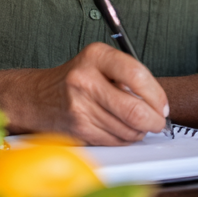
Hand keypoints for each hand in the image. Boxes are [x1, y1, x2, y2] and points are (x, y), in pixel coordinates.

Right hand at [0, 43, 168, 145]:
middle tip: (157, 122)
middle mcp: (85, 79)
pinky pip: (114, 141)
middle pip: (136, 110)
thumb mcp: (99, 63)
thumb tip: (159, 104)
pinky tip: (118, 129)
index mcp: (95, 56)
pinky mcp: (78, 128)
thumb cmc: (74, 79)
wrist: (35, 97)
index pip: (138, 76)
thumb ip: (128, 76)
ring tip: (134, 124)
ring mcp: (80, 106)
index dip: (157, 96)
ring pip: (128, 130)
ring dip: (138, 132)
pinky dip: (123, 139)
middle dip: (154, 121)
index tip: (162, 105)